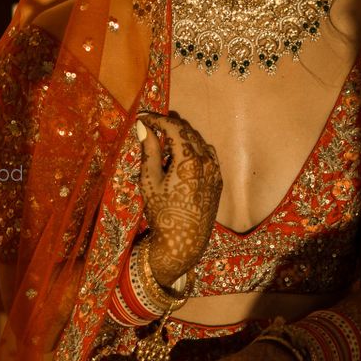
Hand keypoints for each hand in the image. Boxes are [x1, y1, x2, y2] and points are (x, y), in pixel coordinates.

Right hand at [136, 111, 220, 285]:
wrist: (183, 243)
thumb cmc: (162, 213)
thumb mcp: (149, 181)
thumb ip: (149, 151)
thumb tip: (142, 127)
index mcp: (189, 159)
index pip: (174, 127)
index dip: (157, 119)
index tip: (143, 118)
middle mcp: (207, 161)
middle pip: (188, 131)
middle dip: (169, 124)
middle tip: (151, 124)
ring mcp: (215, 170)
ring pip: (199, 142)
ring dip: (182, 135)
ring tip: (164, 136)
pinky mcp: (217, 180)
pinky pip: (207, 155)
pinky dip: (194, 148)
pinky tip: (182, 153)